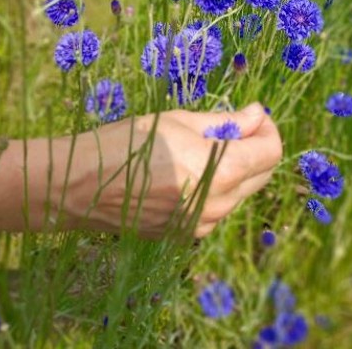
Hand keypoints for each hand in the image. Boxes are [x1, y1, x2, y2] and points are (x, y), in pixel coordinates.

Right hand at [62, 103, 281, 237]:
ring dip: (235, 168)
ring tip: (200, 148)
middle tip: (227, 126)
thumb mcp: (176, 121)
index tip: (252, 115)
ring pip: (240, 192)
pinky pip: (217, 207)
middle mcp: (217, 205)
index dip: (268, 129)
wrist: (80, 187)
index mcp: (218, 172)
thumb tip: (257, 114)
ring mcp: (203, 225)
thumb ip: (224, 121)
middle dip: (255, 147)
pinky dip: (216, 186)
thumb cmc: (125, 143)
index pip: (271, 153)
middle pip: (262, 175)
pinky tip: (187, 171)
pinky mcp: (187, 236)